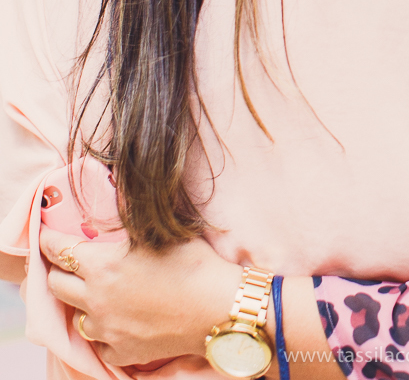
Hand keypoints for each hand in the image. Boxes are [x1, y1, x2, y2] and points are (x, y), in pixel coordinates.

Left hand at [40, 227, 240, 368]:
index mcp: (102, 266)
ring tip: (100, 292)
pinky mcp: (121, 351)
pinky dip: (105, 329)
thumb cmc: (192, 264)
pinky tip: (120, 319)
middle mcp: (96, 300)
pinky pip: (101, 341)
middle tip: (70, 263)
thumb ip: (129, 220)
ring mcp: (107, 329)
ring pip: (76, 315)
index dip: (50, 240)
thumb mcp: (159, 232)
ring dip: (83, 302)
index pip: (59, 250)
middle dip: (58, 271)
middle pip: (56, 285)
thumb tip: (115, 199)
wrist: (217, 308)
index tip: (48, 235)